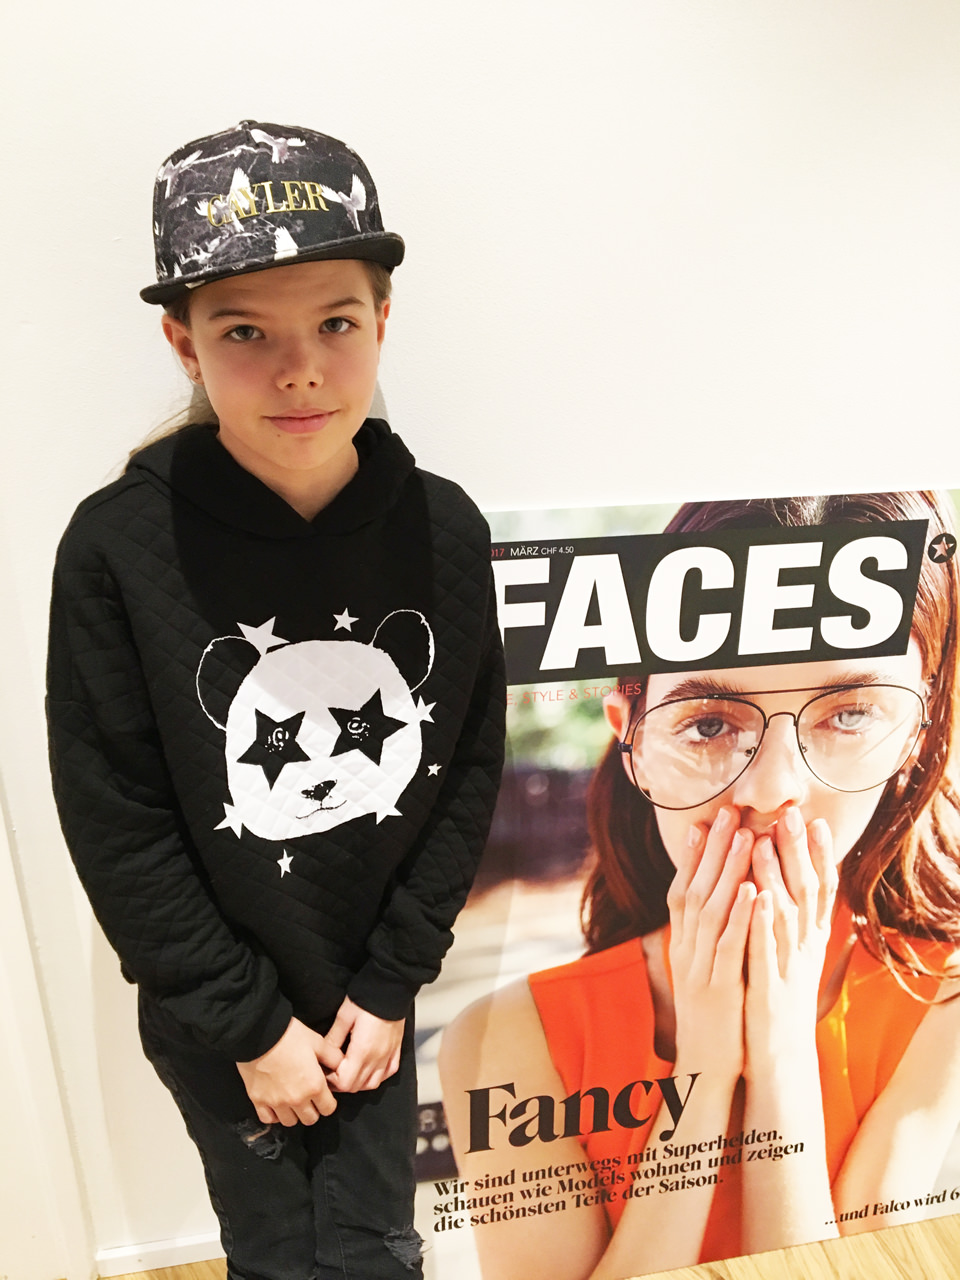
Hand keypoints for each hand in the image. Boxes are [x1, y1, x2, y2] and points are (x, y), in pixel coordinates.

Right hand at [236, 1016, 342, 1125]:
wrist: (258, 1033)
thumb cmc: (290, 1035)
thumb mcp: (317, 1041)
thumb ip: (333, 1057)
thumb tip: (342, 1066)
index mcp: (314, 1086)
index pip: (328, 1109)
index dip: (328, 1102)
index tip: (324, 1093)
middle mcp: (296, 1099)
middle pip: (310, 1119)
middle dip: (313, 1109)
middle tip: (309, 1096)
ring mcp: (276, 1103)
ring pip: (290, 1122)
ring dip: (294, 1113)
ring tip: (292, 1100)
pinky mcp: (258, 1101)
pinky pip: (268, 1119)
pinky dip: (274, 1115)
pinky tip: (276, 1104)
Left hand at [324, 996, 404, 1092]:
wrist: (391, 986)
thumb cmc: (367, 998)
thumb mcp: (344, 1016)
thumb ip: (333, 1039)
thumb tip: (324, 1055)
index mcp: (362, 1050)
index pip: (345, 1082)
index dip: (331, 1081)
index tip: (325, 1071)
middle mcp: (377, 1057)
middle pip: (357, 1086)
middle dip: (341, 1083)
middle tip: (331, 1072)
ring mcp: (388, 1054)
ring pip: (372, 1083)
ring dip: (358, 1083)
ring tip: (348, 1072)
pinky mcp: (396, 1049)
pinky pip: (388, 1072)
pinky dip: (377, 1076)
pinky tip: (369, 1069)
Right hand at [667, 805, 755, 1081]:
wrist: (705, 1069)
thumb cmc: (713, 1016)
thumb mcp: (702, 970)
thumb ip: (704, 937)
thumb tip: (713, 903)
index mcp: (681, 945)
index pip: (682, 890)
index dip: (692, 856)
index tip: (705, 821)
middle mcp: (685, 951)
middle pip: (695, 890)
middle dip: (712, 850)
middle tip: (727, 813)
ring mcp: (699, 969)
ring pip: (711, 911)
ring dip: (727, 871)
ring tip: (744, 837)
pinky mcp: (718, 988)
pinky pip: (729, 947)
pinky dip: (738, 917)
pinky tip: (751, 891)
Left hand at [744, 809, 837, 1075]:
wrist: (780, 1058)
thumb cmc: (781, 997)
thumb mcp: (792, 954)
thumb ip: (793, 919)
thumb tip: (792, 879)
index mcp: (809, 940)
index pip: (820, 890)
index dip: (820, 855)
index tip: (816, 819)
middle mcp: (804, 950)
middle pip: (806, 894)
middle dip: (797, 852)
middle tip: (791, 814)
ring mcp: (787, 969)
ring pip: (783, 916)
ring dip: (773, 878)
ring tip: (761, 842)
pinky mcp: (768, 990)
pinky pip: (764, 952)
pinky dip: (761, 924)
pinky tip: (755, 897)